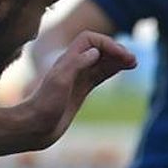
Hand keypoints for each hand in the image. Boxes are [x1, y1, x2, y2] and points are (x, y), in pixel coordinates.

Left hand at [21, 30, 135, 148]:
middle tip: (133, 61)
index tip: (123, 57)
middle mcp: (71, 67)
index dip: (107, 43)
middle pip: (96, 49)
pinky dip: (111, 69)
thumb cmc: (44, 106)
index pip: (89, 40)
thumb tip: (95, 52)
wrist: (34, 127)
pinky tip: (121, 69)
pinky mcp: (79, 91)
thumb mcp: (59, 82)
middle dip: (115, 50)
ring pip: (100, 62)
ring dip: (116, 59)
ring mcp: (76, 79)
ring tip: (133, 63)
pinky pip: (98, 74)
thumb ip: (75, 64)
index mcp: (66, 61)